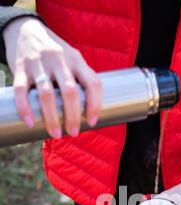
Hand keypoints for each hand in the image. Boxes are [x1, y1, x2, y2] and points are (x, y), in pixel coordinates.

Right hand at [3, 17, 101, 137]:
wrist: (25, 30)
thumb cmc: (55, 54)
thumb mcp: (72, 60)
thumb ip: (80, 80)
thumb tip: (89, 114)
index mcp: (76, 59)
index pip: (92, 83)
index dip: (95, 104)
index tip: (91, 122)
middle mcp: (59, 60)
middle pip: (70, 92)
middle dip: (73, 116)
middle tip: (73, 133)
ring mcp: (39, 63)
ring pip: (47, 94)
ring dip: (52, 118)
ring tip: (55, 134)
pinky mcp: (21, 68)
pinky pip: (22, 91)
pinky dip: (25, 109)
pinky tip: (30, 122)